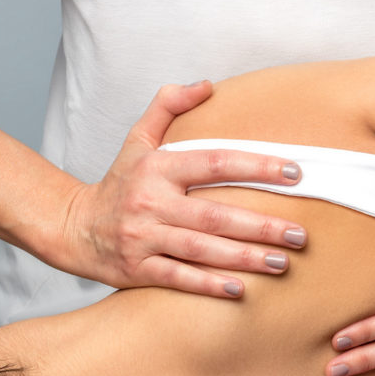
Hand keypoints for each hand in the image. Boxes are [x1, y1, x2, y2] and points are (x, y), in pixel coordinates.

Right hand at [58, 82, 306, 297]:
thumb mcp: (137, 140)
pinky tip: (240, 290)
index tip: (295, 174)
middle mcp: (150, 202)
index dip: (258, 166)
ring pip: (201, 249)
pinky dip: (208, 285)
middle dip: (261, 226)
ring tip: (283, 263)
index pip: (216, 162)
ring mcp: (143, 238)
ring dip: (245, 258)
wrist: (73, 228)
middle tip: (301, 234)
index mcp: (158, 168)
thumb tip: (207, 84)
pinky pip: (178, 278)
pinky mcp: (138, 269)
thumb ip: (168, 106)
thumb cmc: (118, 184)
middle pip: (215, 215)